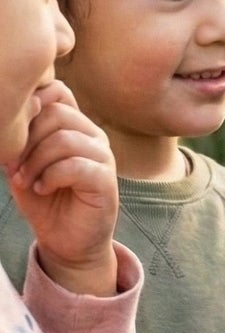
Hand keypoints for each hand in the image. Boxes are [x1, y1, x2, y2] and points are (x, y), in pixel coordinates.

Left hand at [6, 82, 118, 296]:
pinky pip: (75, 166)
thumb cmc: (44, 200)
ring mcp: (103, 158)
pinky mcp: (106, 181)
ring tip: (26, 181)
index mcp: (75, 126)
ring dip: (35, 162)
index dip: (32, 104)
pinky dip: (50, 177)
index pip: (58, 92)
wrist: (66, 240)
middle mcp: (93, 137)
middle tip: (14, 167)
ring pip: (64, 139)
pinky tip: (42, 189)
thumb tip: (10, 113)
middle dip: (26, 141)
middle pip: (57, 114)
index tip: (13, 135)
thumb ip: (20, 138)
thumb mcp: (23, 162)